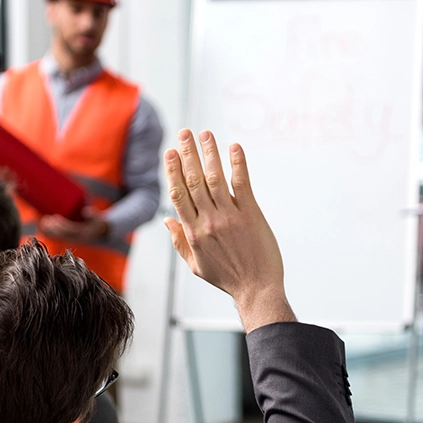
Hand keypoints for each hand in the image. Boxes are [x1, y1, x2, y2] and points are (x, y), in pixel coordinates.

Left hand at [40, 207, 109, 241]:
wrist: (101, 235)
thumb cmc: (98, 224)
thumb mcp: (99, 219)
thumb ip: (93, 215)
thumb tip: (85, 210)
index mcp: (82, 235)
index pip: (68, 231)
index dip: (60, 225)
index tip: (54, 217)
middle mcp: (75, 239)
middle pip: (60, 235)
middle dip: (52, 227)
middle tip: (46, 218)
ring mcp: (71, 240)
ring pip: (57, 237)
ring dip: (48, 231)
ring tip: (43, 221)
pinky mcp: (68, 239)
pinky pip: (57, 238)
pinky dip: (49, 233)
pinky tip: (43, 228)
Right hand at [163, 129, 294, 332]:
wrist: (257, 289)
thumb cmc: (227, 278)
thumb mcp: (196, 264)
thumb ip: (179, 241)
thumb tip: (166, 219)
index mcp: (193, 233)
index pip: (178, 195)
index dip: (172, 170)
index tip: (170, 152)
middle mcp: (208, 221)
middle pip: (193, 181)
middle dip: (187, 154)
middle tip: (184, 133)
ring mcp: (229, 216)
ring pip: (215, 178)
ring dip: (209, 153)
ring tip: (206, 134)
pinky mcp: (250, 214)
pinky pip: (242, 184)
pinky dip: (237, 164)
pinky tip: (233, 148)